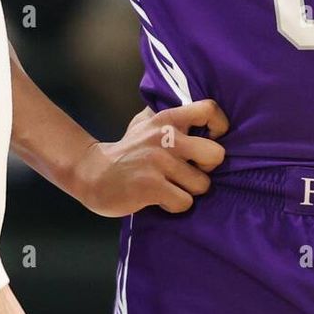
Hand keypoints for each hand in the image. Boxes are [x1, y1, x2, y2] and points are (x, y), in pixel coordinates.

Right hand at [74, 99, 228, 216]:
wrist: (93, 174)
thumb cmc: (126, 150)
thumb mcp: (144, 122)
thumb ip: (168, 114)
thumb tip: (196, 108)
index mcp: (167, 119)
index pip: (208, 110)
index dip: (219, 126)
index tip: (210, 139)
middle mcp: (165, 137)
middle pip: (216, 155)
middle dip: (207, 169)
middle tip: (190, 171)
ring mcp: (158, 162)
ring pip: (202, 184)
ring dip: (188, 191)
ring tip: (170, 186)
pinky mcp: (151, 186)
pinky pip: (185, 202)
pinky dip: (175, 205)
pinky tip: (160, 198)